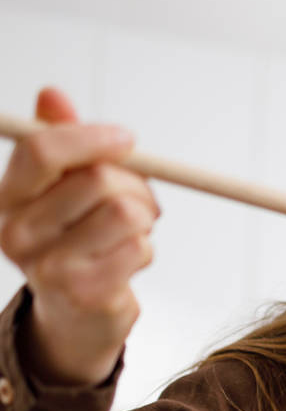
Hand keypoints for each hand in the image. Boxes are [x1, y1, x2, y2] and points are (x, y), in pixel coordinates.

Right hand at [0, 87, 159, 386]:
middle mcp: (17, 233)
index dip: (92, 137)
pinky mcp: (86, 293)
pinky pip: (139, 248)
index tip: (128, 139)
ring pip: (125, 213)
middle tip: (141, 202)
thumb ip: (63, 145)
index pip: (42, 151)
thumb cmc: (77, 242)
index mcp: (7, 199)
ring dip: (144, 220)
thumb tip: (52, 94)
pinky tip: (129, 261)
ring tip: (134, 232)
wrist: (77, 316)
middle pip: (97, 181)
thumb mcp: (65, 190)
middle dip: (134, 186)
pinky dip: (146, 250)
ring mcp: (49, 267)